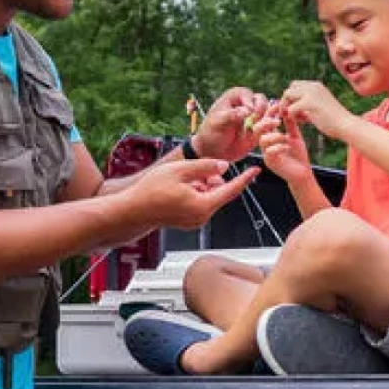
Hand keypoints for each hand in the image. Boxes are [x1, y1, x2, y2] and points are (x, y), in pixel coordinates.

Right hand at [127, 157, 260, 229]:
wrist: (132, 211)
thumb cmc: (151, 190)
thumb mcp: (180, 170)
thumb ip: (205, 167)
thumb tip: (224, 167)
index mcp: (203, 205)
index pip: (231, 189)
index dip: (245, 178)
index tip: (256, 169)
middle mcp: (202, 217)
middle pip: (219, 192)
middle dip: (213, 179)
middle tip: (197, 170)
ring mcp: (195, 221)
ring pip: (209, 197)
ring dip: (203, 185)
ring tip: (183, 179)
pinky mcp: (188, 222)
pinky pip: (200, 203)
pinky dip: (196, 192)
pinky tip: (181, 187)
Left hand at [194, 88, 267, 160]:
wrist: (213, 152)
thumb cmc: (211, 134)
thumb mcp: (217, 124)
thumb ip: (231, 116)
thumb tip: (246, 111)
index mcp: (232, 100)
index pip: (245, 93)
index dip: (249, 100)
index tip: (249, 110)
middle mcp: (244, 106)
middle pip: (259, 100)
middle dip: (261, 108)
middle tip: (256, 118)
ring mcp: (252, 118)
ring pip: (266, 112)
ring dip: (268, 116)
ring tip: (268, 123)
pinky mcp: (257, 130)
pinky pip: (268, 126)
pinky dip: (271, 125)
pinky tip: (271, 127)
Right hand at [255, 105, 313, 186]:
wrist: (303, 173)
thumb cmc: (298, 156)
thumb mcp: (295, 137)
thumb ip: (290, 125)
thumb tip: (287, 110)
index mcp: (271, 137)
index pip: (263, 121)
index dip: (268, 113)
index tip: (277, 106)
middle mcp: (266, 145)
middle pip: (257, 129)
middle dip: (266, 122)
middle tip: (277, 121)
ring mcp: (267, 154)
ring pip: (262, 140)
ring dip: (274, 135)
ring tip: (285, 137)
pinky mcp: (271, 163)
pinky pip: (269, 152)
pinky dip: (279, 147)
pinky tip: (287, 147)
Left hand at [281, 79, 352, 137]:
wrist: (346, 125)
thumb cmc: (334, 121)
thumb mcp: (319, 107)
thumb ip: (306, 104)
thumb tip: (290, 107)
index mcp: (316, 86)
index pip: (295, 86)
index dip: (291, 98)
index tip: (292, 110)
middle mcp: (313, 86)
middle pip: (289, 89)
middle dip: (286, 102)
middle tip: (289, 115)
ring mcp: (311, 93)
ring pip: (287, 95)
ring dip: (287, 108)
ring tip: (298, 119)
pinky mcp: (310, 103)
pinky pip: (291, 108)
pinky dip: (293, 116)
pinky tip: (303, 122)